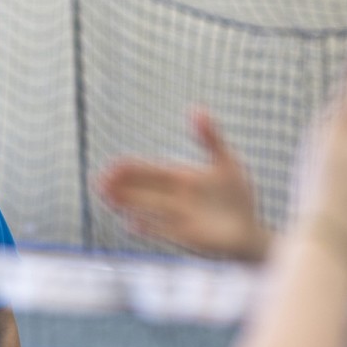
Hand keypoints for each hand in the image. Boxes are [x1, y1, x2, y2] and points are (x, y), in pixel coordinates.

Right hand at [97, 108, 270, 260]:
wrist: (249, 232)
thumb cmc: (238, 196)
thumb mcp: (227, 161)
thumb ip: (209, 137)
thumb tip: (195, 109)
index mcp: (181, 177)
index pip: (150, 170)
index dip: (131, 168)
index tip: (112, 164)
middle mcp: (174, 197)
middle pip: (142, 190)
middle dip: (120, 186)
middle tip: (98, 181)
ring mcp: (176, 218)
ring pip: (145, 208)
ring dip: (126, 203)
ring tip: (105, 198)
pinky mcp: (183, 237)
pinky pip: (160, 232)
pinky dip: (146, 228)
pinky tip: (130, 224)